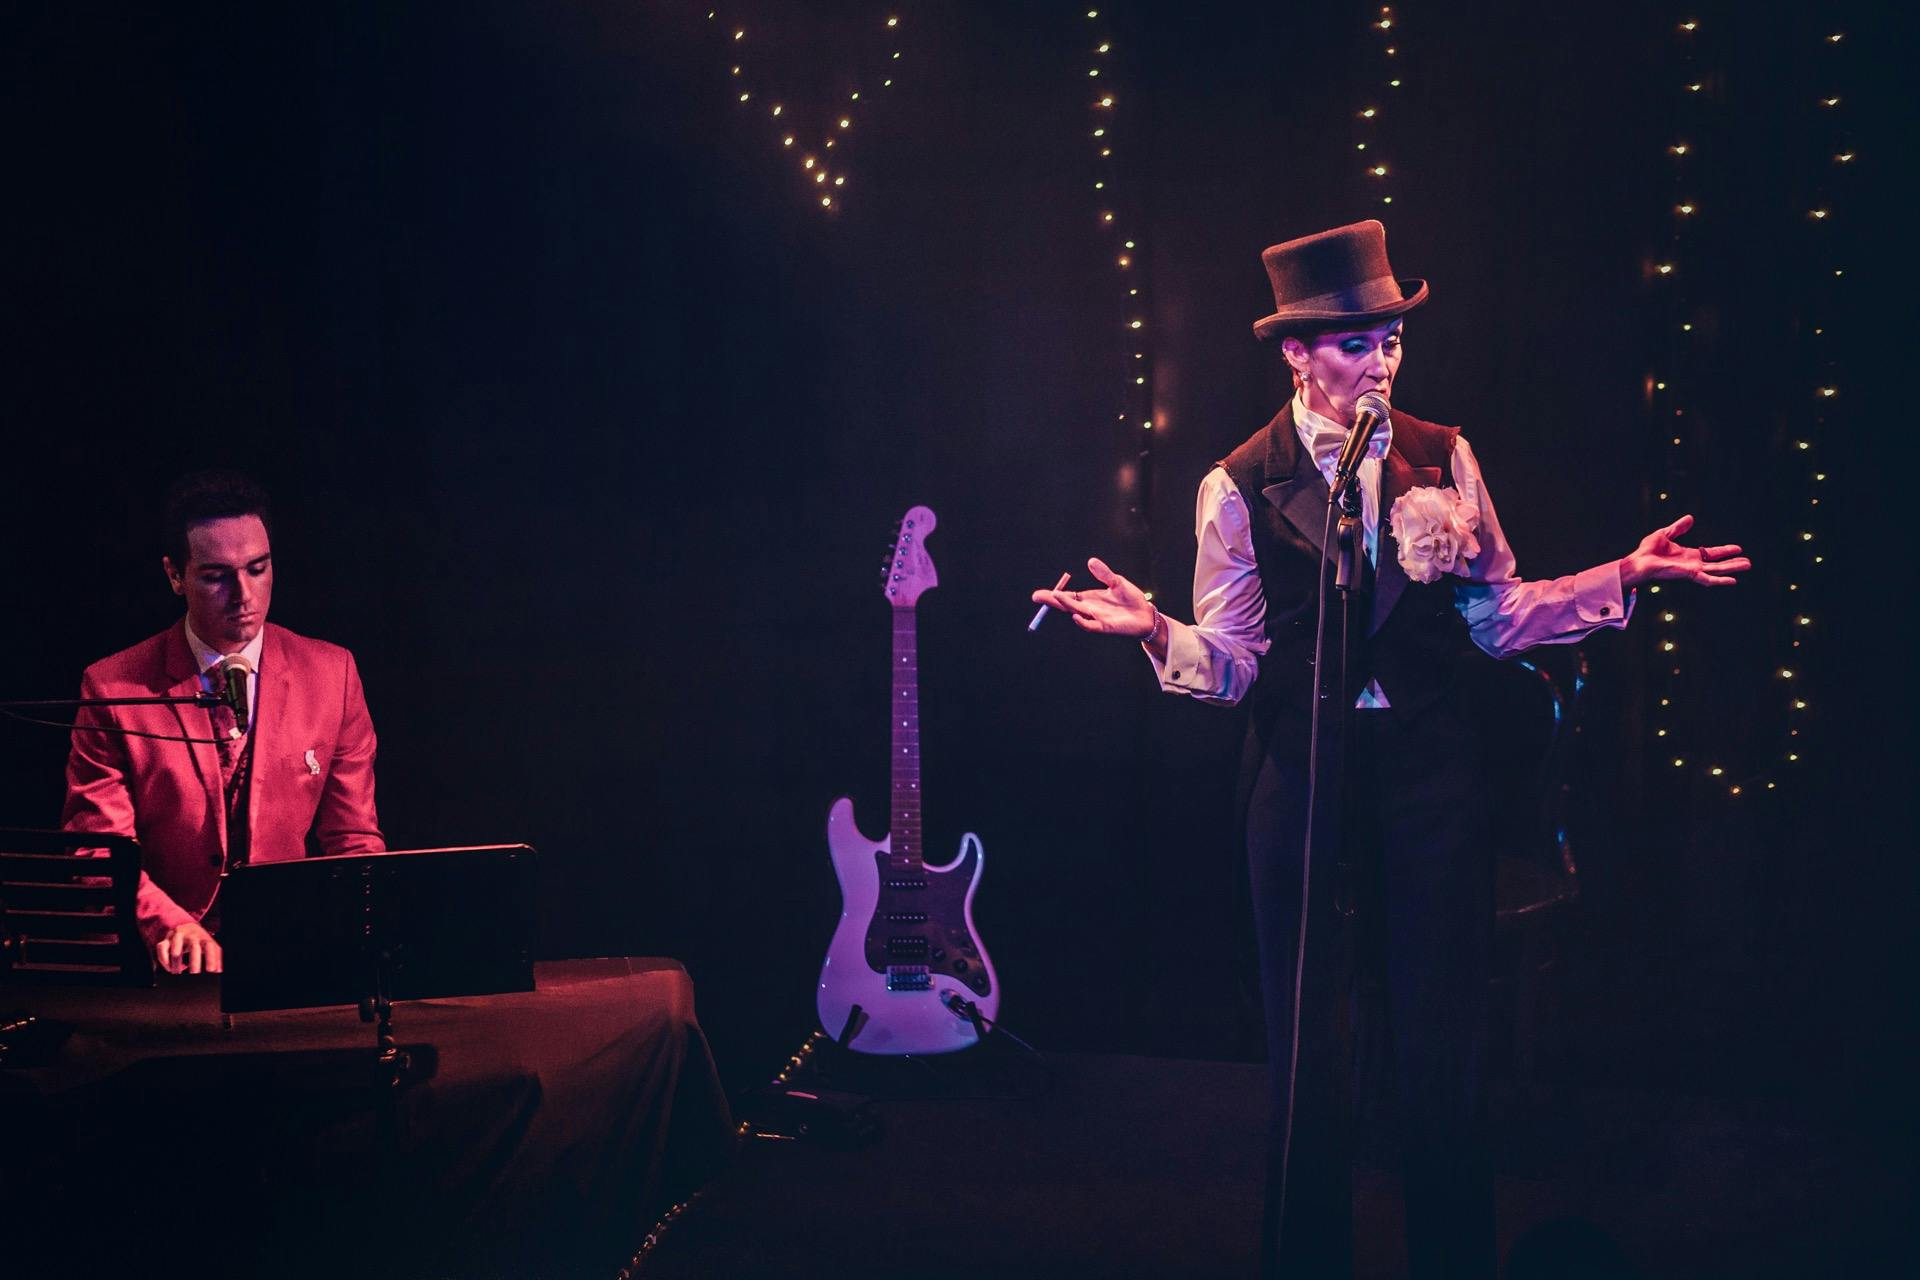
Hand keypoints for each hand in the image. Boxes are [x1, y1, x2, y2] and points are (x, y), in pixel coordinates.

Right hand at [154, 920, 221, 974]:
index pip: (210, 947)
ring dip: (176, 963)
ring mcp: (177, 937)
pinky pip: (162, 948)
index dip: (211, 958)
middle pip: (193, 948)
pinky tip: (168, 968)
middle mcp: (191, 936)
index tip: (212, 970)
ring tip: (177, 973)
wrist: (186, 926)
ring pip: (176, 950)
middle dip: (194, 962)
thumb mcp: (209, 946)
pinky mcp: (166, 940)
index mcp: (204, 938)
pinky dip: (164, 960)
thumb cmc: (200, 941)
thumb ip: (216, 957)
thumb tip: (220, 971)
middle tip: (195, 974)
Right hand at [1030, 557, 1157, 637]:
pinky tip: (1075, 616)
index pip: (1067, 597)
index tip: (1038, 594)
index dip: (1053, 595)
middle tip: (1037, 596)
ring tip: (1056, 597)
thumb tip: (1090, 561)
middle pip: (1066, 605)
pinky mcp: (1106, 627)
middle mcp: (1089, 610)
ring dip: (1066, 606)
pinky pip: (1092, 626)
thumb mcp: (1117, 582)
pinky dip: (1083, 622)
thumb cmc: (1131, 599)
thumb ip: (1104, 574)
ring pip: (1077, 613)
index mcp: (1089, 599)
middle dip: (1052, 601)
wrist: (1146, 614)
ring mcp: (1096, 619)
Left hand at [1621, 513, 1750, 588]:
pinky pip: (1707, 579)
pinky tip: (1733, 580)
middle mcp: (1693, 564)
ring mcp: (1692, 570)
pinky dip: (1719, 580)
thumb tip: (1690, 518)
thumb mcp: (1665, 535)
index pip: (1711, 553)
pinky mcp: (1688, 574)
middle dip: (1732, 562)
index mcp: (1689, 555)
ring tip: (1747, 565)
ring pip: (1716, 570)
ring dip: (1732, 568)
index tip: (1738, 548)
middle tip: (1748, 562)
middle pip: (1717, 563)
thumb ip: (1678, 528)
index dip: (1724, 550)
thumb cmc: (1647, 551)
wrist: (1638, 561)